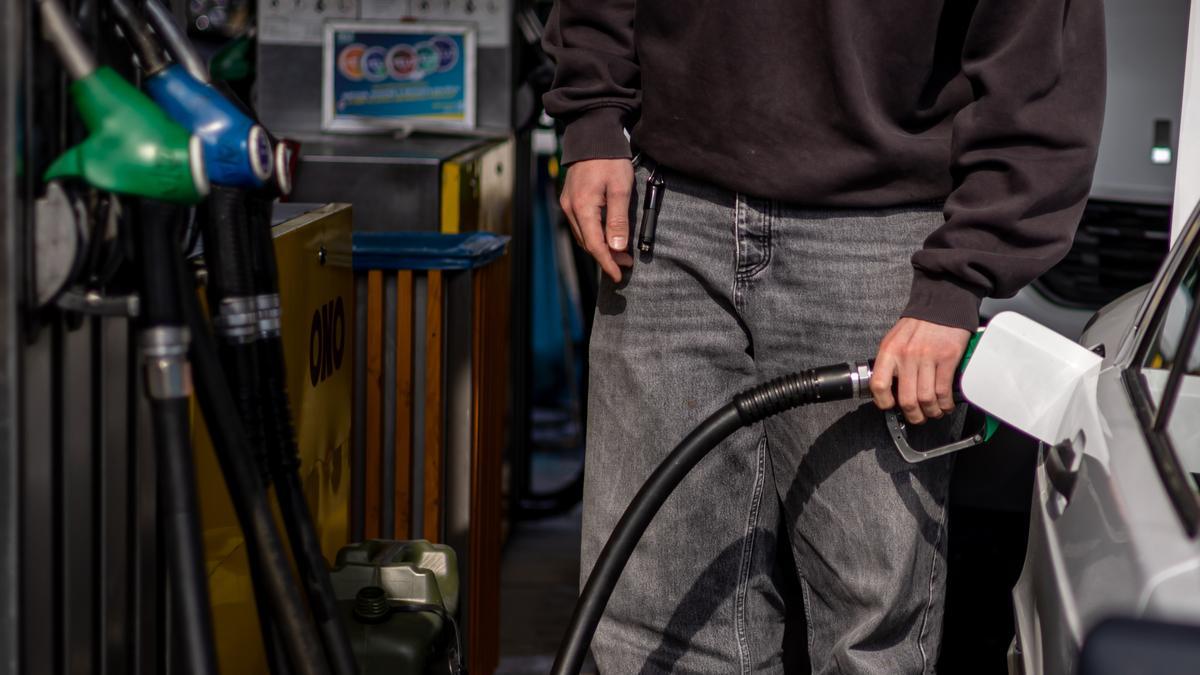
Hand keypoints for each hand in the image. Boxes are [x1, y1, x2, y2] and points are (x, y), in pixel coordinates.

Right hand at [560, 159, 635, 281]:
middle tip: (627, 263)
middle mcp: (570, 209)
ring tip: (620, 253)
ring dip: (601, 247)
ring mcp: (568, 204)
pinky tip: (607, 236)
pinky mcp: (570, 200)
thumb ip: (618, 220)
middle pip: (588, 243)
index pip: (595, 245)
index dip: (607, 263)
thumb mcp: (621, 189)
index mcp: (583, 208)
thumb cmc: (610, 160)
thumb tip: (617, 248)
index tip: (619, 276)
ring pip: (584, 236)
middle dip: (607, 257)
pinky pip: (582, 225)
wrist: (592, 136)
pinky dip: (594, 235)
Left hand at [870, 317, 971, 424]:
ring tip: (934, 412)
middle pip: (906, 398)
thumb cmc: (919, 324)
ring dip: (931, 412)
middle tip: (917, 417)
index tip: (890, 408)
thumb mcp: (895, 339)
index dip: (883, 402)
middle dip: (913, 415)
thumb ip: (890, 362)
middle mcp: (906, 355)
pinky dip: (945, 404)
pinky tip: (945, 404)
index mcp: (890, 351)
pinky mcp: (948, 359)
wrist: (942, 304)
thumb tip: (890, 388)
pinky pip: (944, 391)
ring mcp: (928, 358)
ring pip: (926, 398)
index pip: (879, 384)